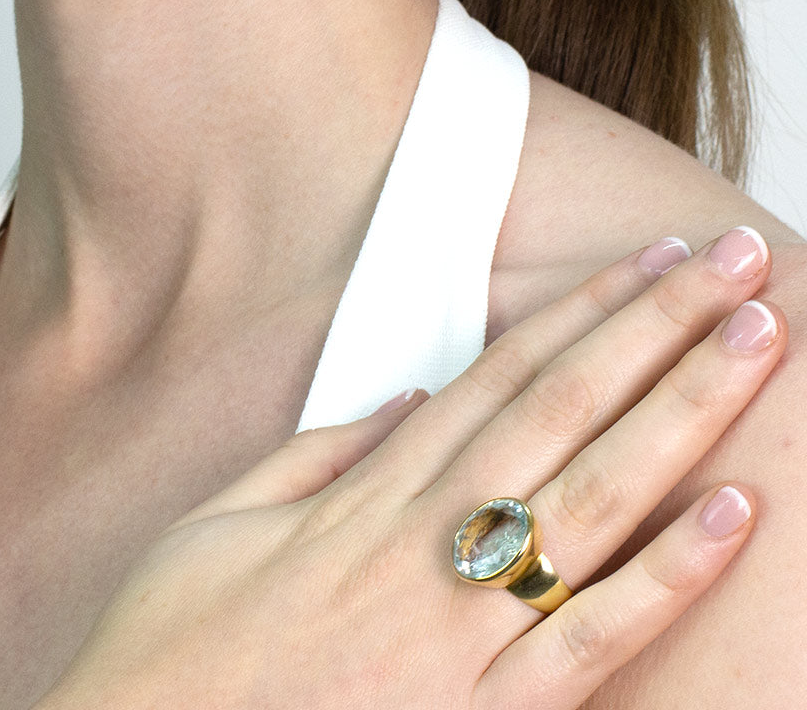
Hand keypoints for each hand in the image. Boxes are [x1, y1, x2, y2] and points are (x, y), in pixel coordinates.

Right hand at [36, 228, 783, 709]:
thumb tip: (411, 404)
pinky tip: (733, 515)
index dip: (581, 313)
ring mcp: (458, 632)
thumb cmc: (168, 653)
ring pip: (592, 498)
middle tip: (734, 264)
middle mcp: (425, 546)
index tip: (647, 264)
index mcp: (366, 498)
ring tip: (753, 344)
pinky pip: (589, 640)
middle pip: (563, 410)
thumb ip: (320, 457)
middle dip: (656, 329)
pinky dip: (666, 575)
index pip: (499, 377)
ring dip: (680, 413)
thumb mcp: (218, 524)